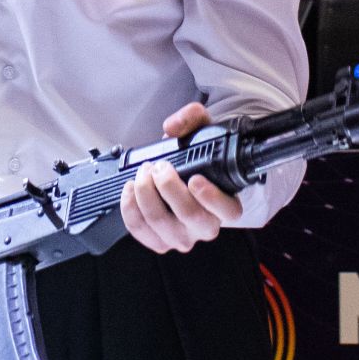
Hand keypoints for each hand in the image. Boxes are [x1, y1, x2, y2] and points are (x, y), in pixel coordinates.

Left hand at [121, 102, 246, 253]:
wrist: (181, 174)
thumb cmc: (196, 158)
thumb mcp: (201, 131)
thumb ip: (192, 118)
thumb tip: (173, 126)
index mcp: (226, 204)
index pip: (228, 211)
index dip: (212, 198)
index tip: (195, 179)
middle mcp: (206, 225)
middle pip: (190, 216)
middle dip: (168, 187)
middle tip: (159, 167)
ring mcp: (182, 236)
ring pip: (161, 224)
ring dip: (146, 194)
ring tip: (143, 173)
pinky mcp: (158, 241)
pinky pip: (140, 231)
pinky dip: (130, 208)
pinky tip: (130, 189)